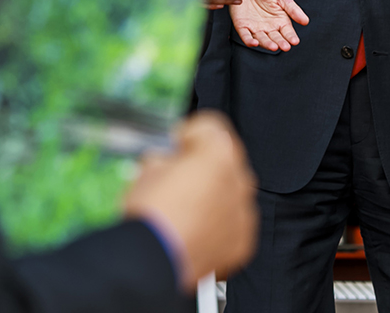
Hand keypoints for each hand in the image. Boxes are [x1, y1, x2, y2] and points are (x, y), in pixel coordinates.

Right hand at [123, 112, 257, 290]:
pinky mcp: (242, 241)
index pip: (211, 127)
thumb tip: (164, 163)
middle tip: (177, 177)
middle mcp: (239, 180)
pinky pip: (233, 223)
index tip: (176, 143)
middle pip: (225, 160)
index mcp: (217, 154)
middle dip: (203, 165)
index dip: (188, 133)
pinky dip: (217, 224)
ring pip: (231, 192)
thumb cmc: (149, 215)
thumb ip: (165, 159)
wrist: (152, 263)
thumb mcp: (146, 171)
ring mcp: (243, 212)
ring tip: (184, 208)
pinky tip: (193, 229)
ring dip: (212, 195)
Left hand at [229, 0, 308, 51]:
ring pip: (262, 39)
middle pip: (276, 38)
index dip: (291, 37)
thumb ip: (293, 9)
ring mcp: (256, 29)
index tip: (295, 41)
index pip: (287, 32)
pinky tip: (254, 43)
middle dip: (281, 43)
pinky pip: (246, 36)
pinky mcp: (243, 27)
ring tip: (273, 46)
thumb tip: (306, 21)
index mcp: (280, 21)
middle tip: (285, 47)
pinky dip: (249, 40)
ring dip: (267, 44)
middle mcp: (269, 28)